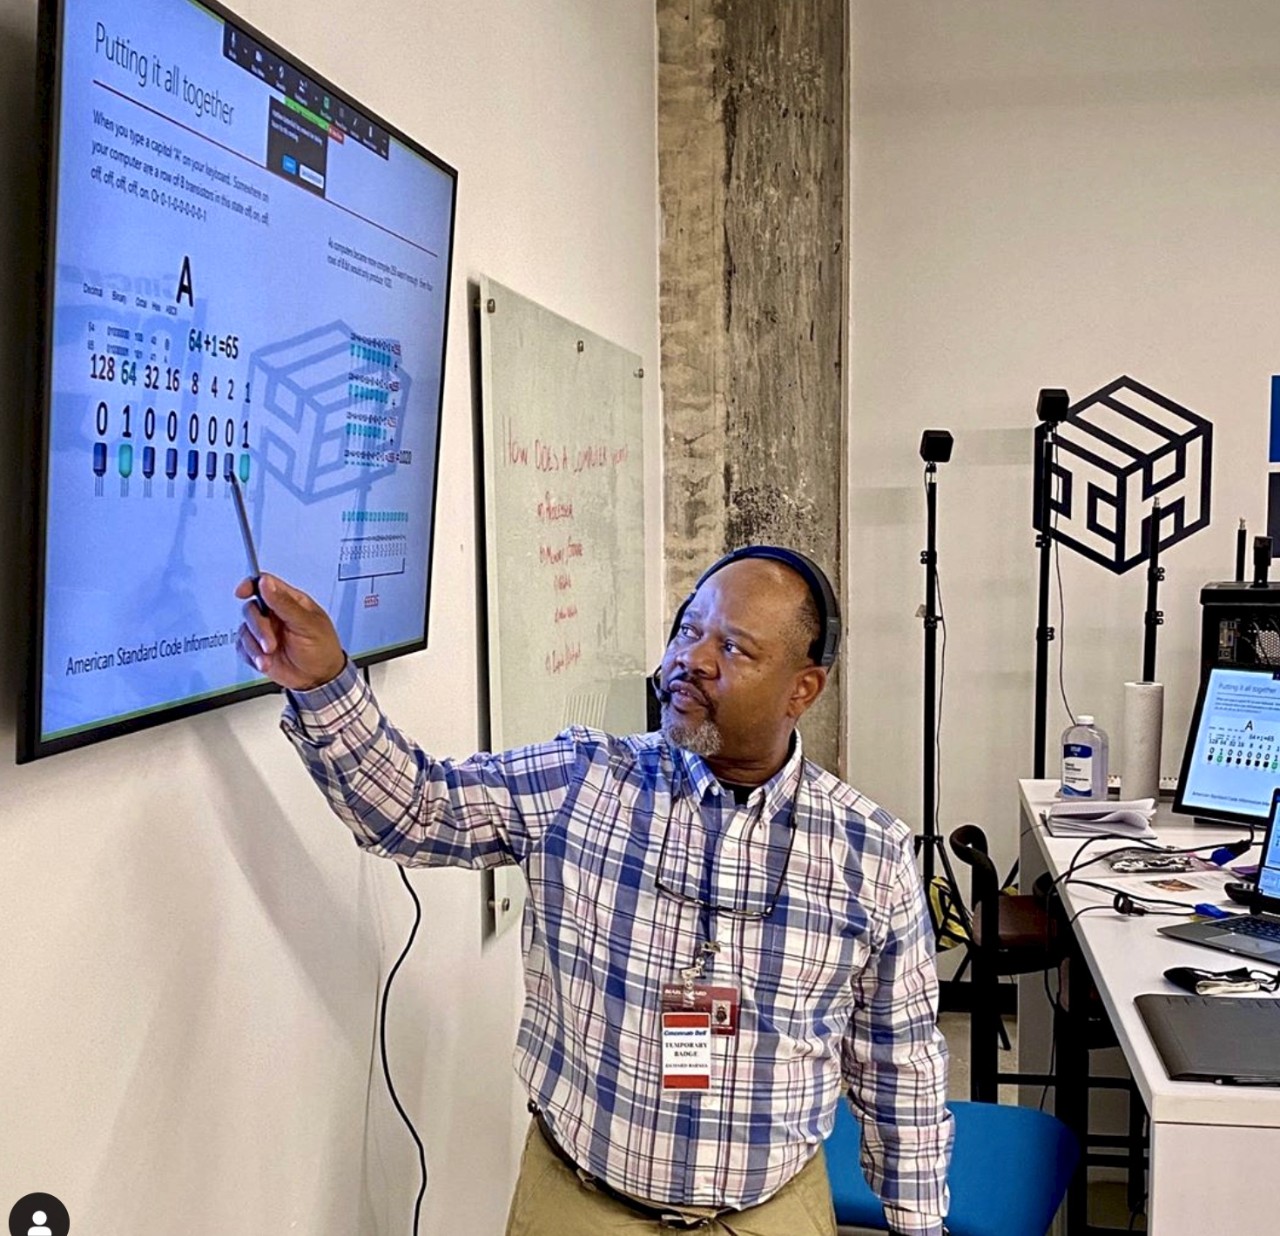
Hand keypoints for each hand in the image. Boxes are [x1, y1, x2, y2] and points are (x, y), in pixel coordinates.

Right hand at [235, 573, 346, 691]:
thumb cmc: (322, 648)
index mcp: (290, 602)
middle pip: (251, 609)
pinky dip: (251, 656)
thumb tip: (266, 583)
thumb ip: (285, 603)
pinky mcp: (257, 649)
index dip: (251, 585)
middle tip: (270, 644)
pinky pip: (242, 648)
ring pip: (245, 630)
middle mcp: (275, 615)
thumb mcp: (307, 624)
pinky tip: (265, 662)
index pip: (266, 584)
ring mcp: (265, 632)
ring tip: (269, 656)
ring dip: (254, 646)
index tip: (242, 592)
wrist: (320, 678)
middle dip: (258, 628)